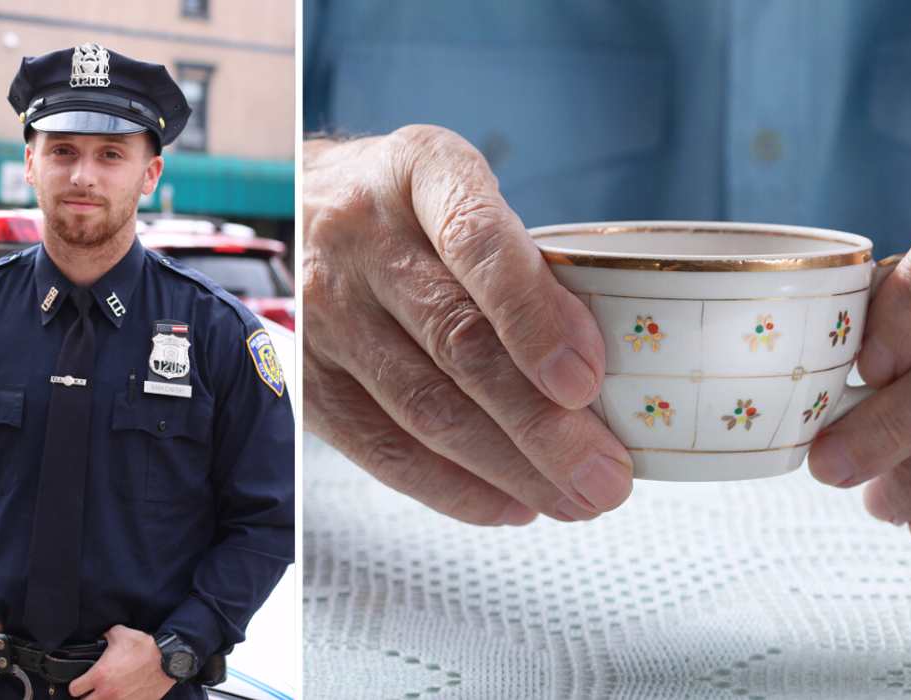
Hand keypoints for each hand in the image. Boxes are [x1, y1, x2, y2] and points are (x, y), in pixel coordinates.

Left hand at [68, 625, 173, 699]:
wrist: (168, 659)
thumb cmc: (145, 647)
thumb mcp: (120, 634)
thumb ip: (104, 637)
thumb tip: (99, 640)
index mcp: (100, 675)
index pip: (74, 689)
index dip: (76, 685)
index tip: (81, 682)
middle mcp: (107, 692)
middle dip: (87, 696)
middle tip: (92, 690)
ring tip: (108, 693)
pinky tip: (123, 695)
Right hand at [303, 125, 633, 525]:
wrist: (304, 200)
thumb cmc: (413, 208)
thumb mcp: (469, 191)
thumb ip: (524, 261)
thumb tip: (603, 371)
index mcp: (421, 172)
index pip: (477, 241)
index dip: (534, 316)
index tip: (586, 382)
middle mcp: (362, 236)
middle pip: (456, 342)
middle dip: (542, 424)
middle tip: (606, 477)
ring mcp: (324, 308)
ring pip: (423, 407)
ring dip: (509, 468)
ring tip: (575, 499)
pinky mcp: (306, 373)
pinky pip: (381, 448)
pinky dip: (453, 488)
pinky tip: (510, 504)